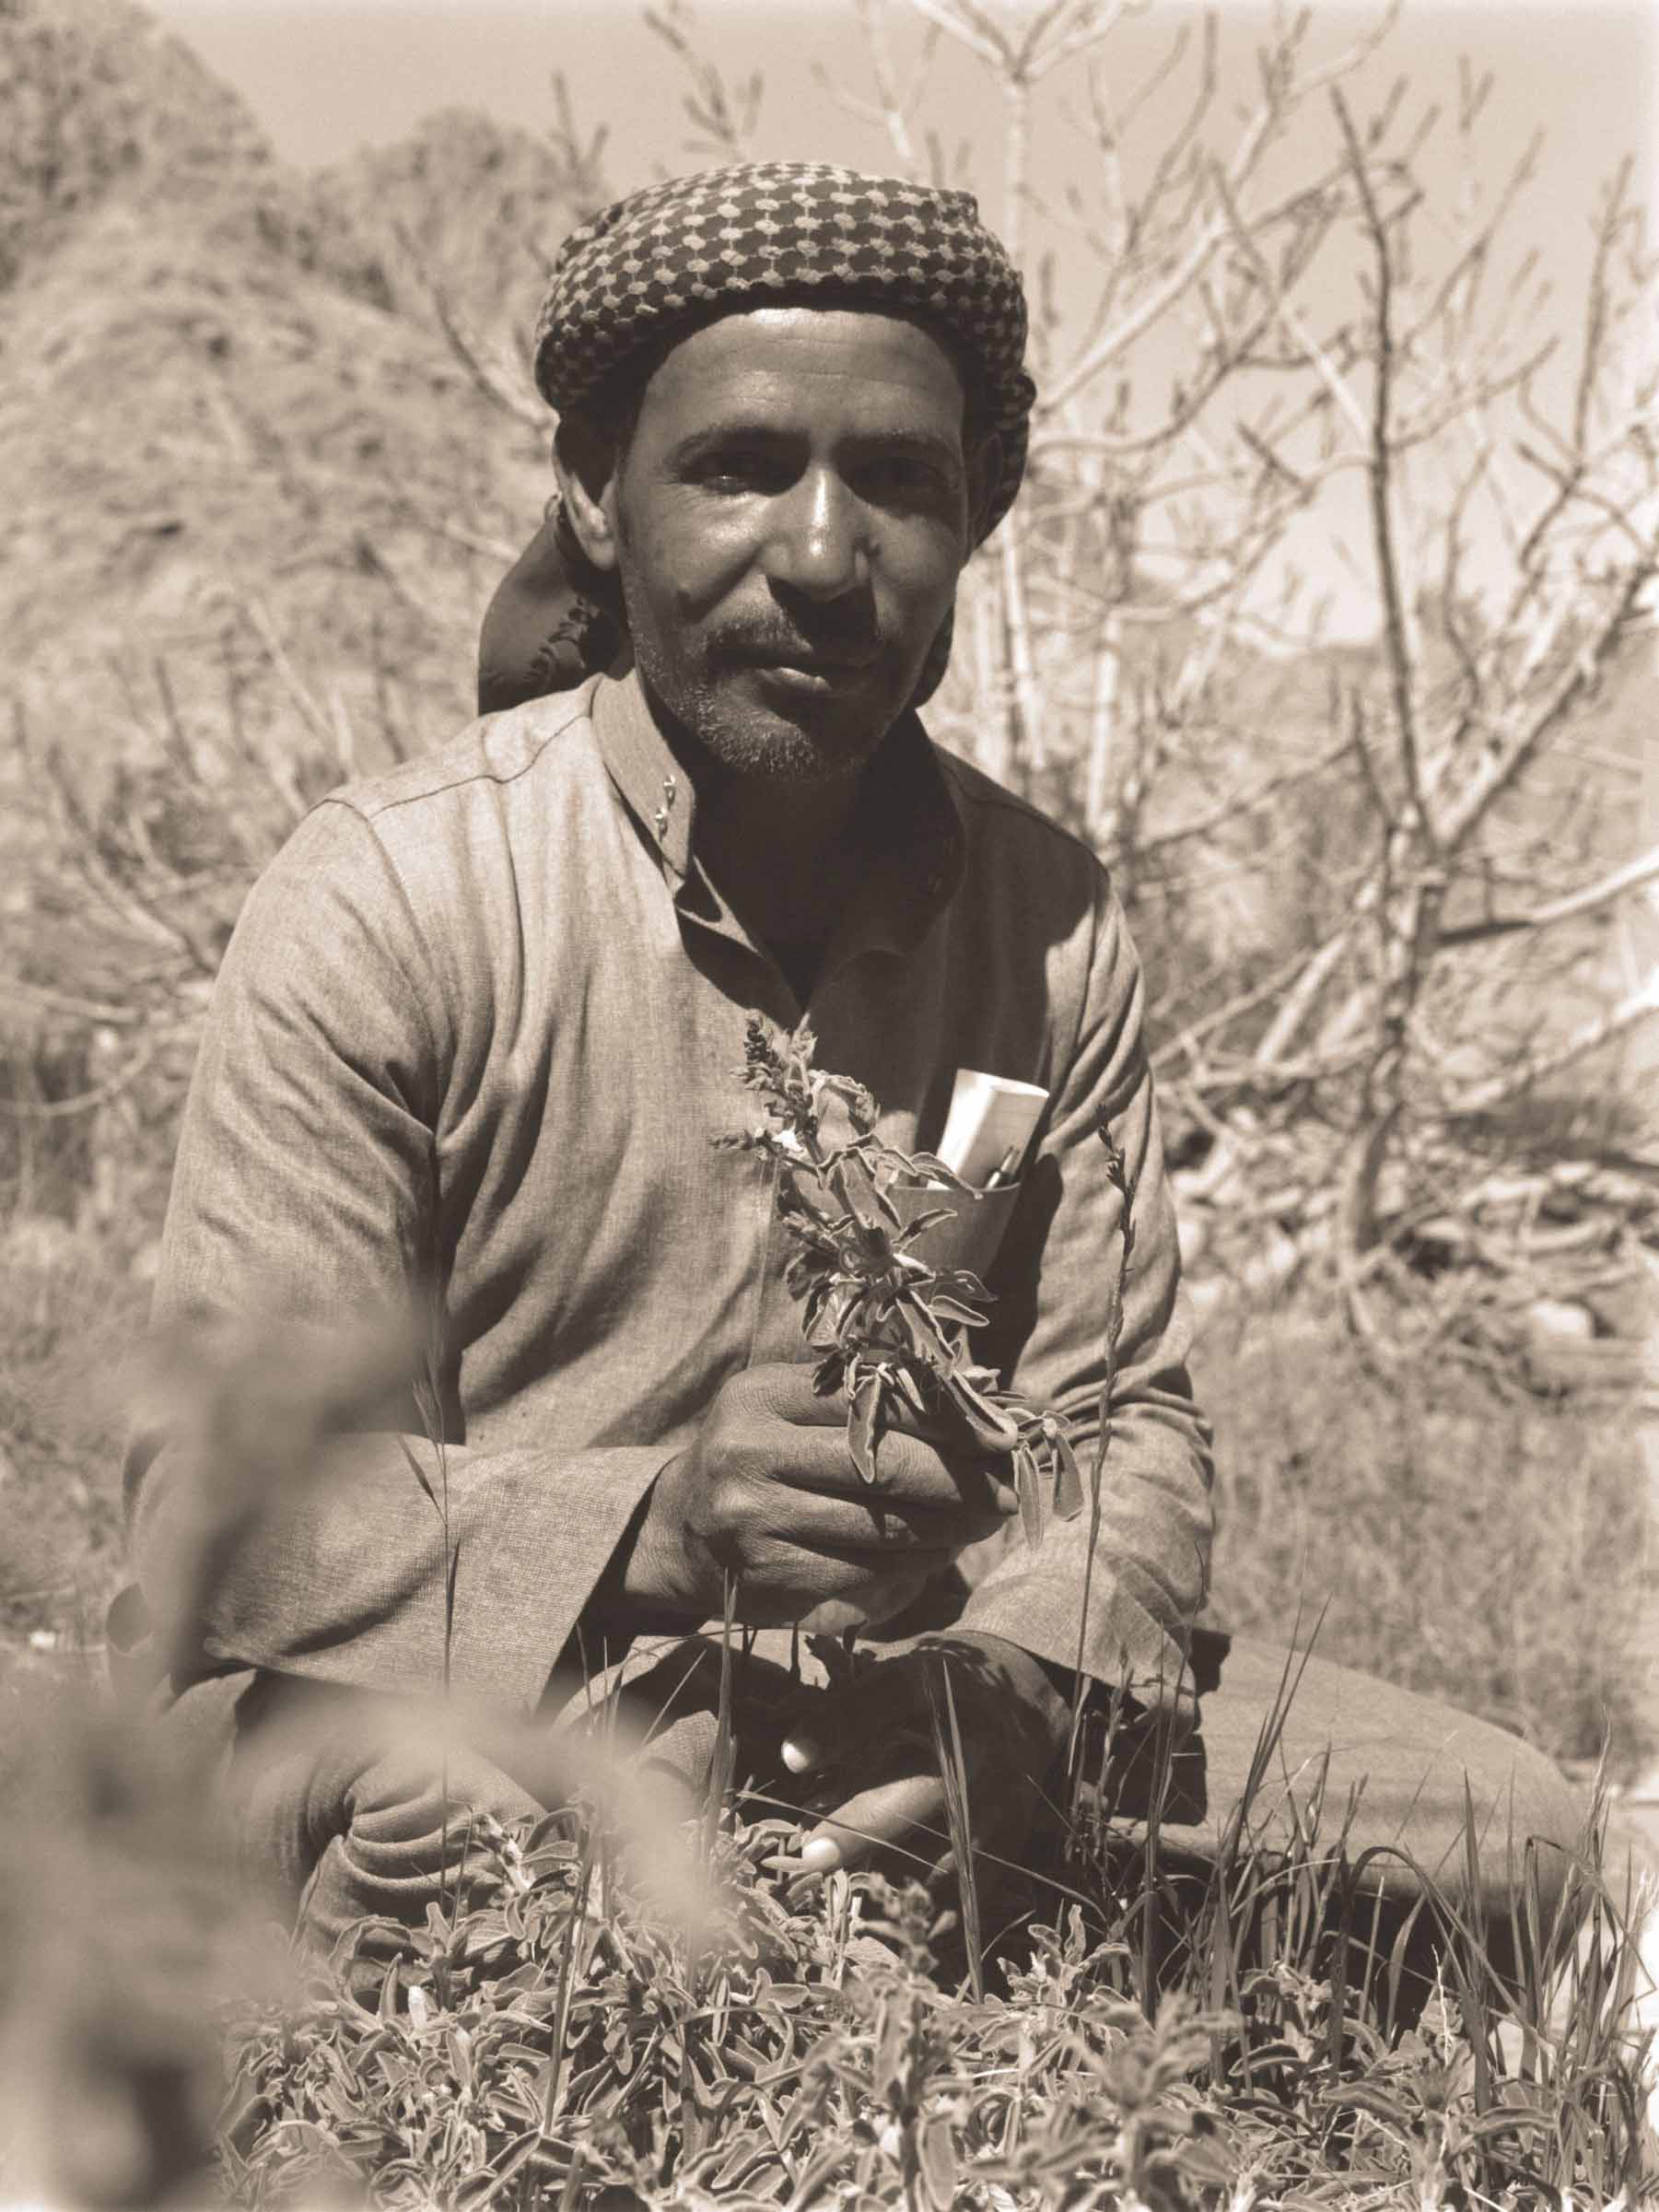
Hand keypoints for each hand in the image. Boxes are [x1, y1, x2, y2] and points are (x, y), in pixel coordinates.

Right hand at [617, 1363, 1015, 1627]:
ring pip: (882, 1531)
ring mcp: (755, 1523)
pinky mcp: (767, 1579)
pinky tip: (934, 1559)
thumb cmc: (756, 1454)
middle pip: (885, 1469)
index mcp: (761, 1397)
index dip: (947, 1421)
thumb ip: (857, 1395)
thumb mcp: (786, 1404)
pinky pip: (862, 1577)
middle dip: (961, 1482)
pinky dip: (910, 1570)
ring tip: (983, 1523)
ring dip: (947, 1532)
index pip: (873, 1401)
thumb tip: (970, 1402)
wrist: (678, 1531)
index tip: (1002, 1436)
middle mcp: (749, 1455)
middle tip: (1009, 1490)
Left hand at [781, 1634, 1069, 1920]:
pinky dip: (928, 1905)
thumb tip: (793, 1761)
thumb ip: (851, 1709)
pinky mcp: (1010, 1836)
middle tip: (811, 1855)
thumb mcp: (897, 1674)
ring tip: (842, 1887)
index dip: (840, 1728)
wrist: (1022, 1704)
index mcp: (940, 1687)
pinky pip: (969, 1883)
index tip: (791, 1758)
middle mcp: (976, 1741)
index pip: (888, 1701)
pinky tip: (889, 1912)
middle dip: (866, 1827)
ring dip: (890, 1873)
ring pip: (947, 1848)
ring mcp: (1000, 1795)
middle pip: (924, 1789)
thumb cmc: (934, 1693)